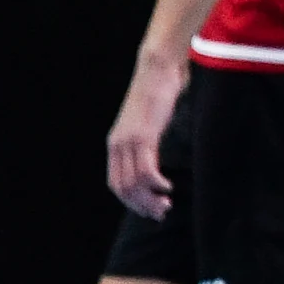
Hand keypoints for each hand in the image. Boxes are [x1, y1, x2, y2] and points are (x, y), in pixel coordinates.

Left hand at [104, 48, 186, 215]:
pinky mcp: (143, 136)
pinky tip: (167, 187)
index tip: (150, 210)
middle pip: (123, 187)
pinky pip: (146, 168)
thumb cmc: (159, 92)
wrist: (157, 69)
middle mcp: (118, 145)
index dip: (131, 202)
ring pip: (134, 182)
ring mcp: (129, 141)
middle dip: (141, 205)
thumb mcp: (149, 121)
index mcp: (116, 144)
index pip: (117, 183)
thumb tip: (160, 156)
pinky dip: (155, 183)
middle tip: (160, 214)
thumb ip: (149, 139)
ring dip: (150, 198)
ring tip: (166, 205)